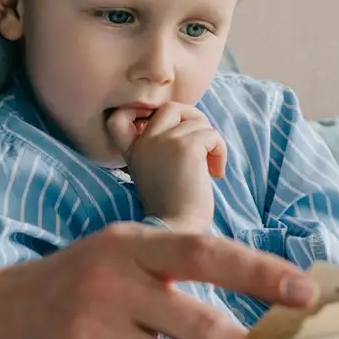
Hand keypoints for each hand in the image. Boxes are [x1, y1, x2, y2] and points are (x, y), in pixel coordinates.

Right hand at [0, 224, 317, 338]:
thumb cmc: (70, 290)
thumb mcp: (115, 255)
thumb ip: (173, 271)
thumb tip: (258, 307)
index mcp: (128, 244)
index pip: (207, 252)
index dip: (262, 272)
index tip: (309, 293)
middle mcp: (111, 282)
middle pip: (208, 330)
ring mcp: (90, 331)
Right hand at [122, 102, 225, 232]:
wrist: (178, 230)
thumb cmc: (173, 209)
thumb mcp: (155, 173)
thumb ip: (161, 148)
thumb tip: (188, 123)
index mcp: (134, 151)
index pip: (118, 117)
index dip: (139, 111)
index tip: (162, 130)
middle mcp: (145, 142)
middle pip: (171, 108)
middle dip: (193, 120)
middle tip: (202, 144)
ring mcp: (164, 142)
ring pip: (198, 122)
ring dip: (211, 142)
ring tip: (210, 167)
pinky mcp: (186, 148)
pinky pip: (212, 134)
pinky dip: (220, 151)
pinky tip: (215, 173)